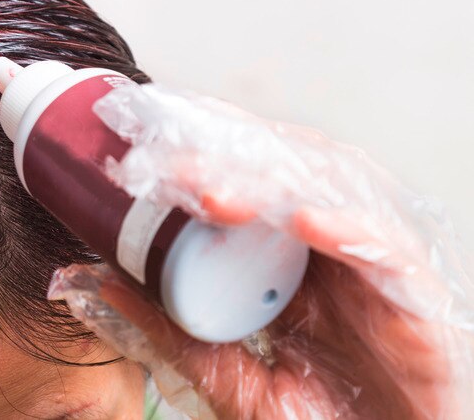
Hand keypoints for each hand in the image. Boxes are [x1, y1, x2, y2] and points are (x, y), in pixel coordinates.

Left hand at [50, 84, 473, 418]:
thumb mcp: (228, 377)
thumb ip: (170, 329)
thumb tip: (97, 276)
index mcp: (284, 253)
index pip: (245, 177)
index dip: (201, 149)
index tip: (144, 135)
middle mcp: (327, 245)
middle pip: (283, 172)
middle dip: (224, 155)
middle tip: (163, 157)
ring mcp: (371, 266)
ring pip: (330, 193)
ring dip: (268, 183)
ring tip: (207, 191)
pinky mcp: (415, 300)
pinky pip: (383, 252)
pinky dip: (345, 230)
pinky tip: (301, 221)